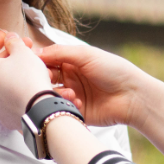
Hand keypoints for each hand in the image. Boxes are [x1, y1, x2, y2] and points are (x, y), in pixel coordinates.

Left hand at [0, 31, 62, 130]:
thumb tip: (9, 38)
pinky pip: (8, 97)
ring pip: (2, 83)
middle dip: (9, 55)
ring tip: (30, 65)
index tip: (6, 34)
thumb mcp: (22, 52)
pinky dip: (16, 88)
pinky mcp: (4, 116)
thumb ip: (13, 42)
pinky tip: (29, 83)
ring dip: (13, 72)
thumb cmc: (28, 78)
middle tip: (24, 47)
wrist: (39, 110)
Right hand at [37, 45, 158, 128]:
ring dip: (56, 94)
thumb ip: (60, 52)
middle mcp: (69, 78)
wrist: (133, 96)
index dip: (37, 62)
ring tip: (71, 94)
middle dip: (43, 79)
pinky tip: (79, 103)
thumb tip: (36, 51)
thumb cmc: (114, 70)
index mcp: (71, 62)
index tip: (31, 64)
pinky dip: (66, 106)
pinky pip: (61, 109)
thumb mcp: (86, 54)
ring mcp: (72, 96)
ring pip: (50, 95)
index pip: (46, 60)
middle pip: (45, 78)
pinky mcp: (76, 112)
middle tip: (47, 80)